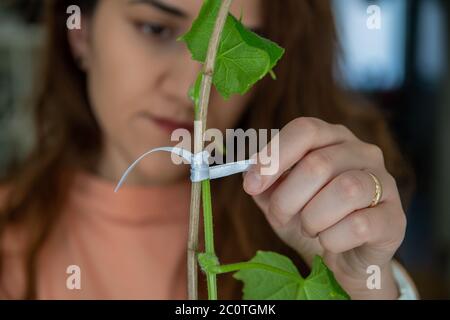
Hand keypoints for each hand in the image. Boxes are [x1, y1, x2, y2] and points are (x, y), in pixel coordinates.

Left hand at [243, 117, 406, 298]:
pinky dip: (333, 239)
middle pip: (318, 163)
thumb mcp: (279, 197)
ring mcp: (384, 182)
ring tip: (310, 228)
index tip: (252, 185)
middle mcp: (362, 152)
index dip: (274, 157)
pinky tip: (330, 241)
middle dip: (288, 198)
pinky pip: (360, 225)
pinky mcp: (395, 218)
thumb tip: (250, 176)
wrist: (342, 256)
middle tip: (280, 216)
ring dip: (313, 218)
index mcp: (332, 138)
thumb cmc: (311, 218)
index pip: (304, 130)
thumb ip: (263, 182)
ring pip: (345, 190)